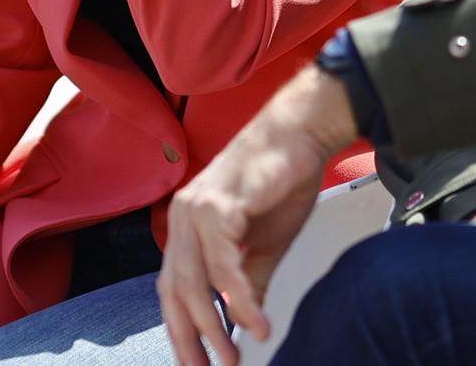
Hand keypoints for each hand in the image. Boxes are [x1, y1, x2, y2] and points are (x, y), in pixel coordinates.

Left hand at [159, 67, 357, 365]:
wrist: (302, 133)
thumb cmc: (284, 180)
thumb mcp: (266, 244)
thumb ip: (250, 281)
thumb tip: (244, 322)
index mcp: (189, 226)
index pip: (173, 288)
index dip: (182, 329)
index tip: (198, 364)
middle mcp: (183, 217)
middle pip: (176, 292)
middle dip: (193, 339)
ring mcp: (195, 209)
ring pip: (194, 282)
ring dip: (214, 327)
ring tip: (234, 358)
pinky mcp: (217, 205)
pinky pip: (222, 263)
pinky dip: (238, 297)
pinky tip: (253, 321)